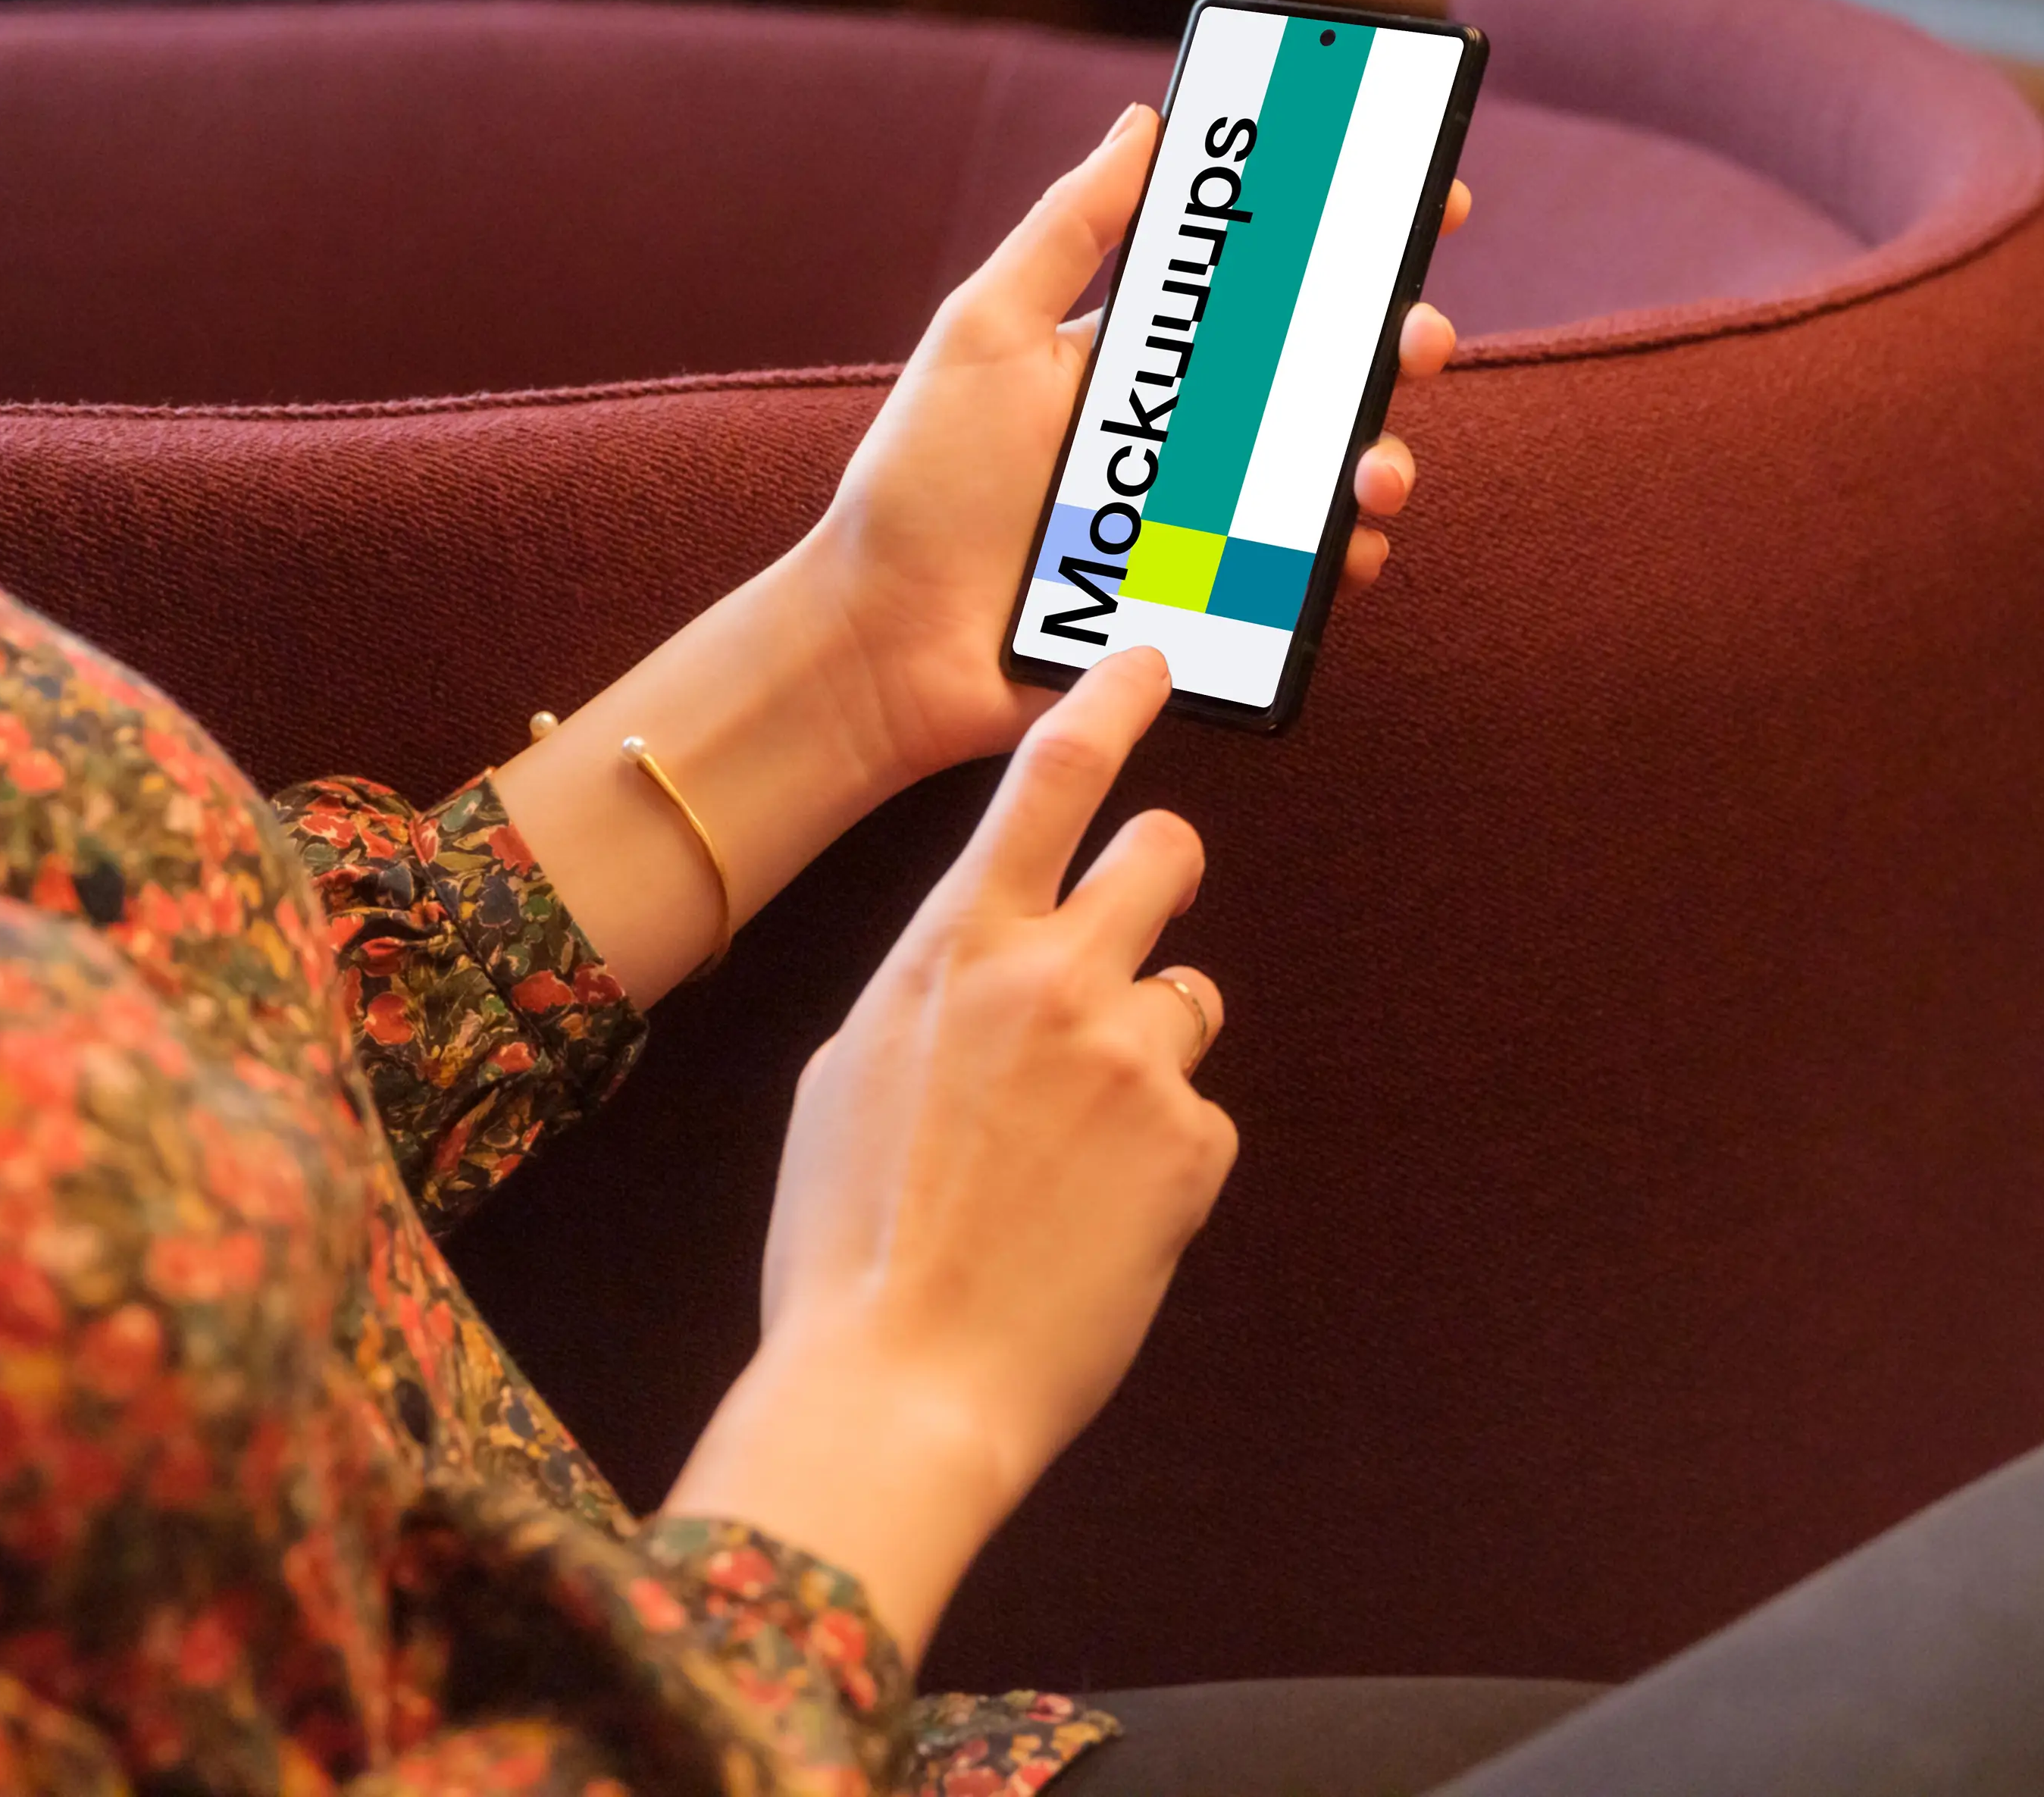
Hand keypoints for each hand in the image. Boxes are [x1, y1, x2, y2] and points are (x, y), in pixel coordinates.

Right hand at [664, 650, 1226, 1661]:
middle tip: (1144, 919)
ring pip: (1186, 1001)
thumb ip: (934, 992)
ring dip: (1147, 1052)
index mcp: (952, 949)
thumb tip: (982, 964)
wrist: (899, 1384)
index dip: (1110, 705)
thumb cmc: (846, 1239)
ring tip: (1072, 1152)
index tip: (1151, 659)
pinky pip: (1197, 1118)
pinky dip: (1158, 1161)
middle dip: (1163, 869)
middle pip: (1164, 853)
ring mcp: (1133, 1056)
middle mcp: (1054, 977)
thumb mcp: (849, 1075)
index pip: (1049, 782)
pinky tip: (1093, 1223)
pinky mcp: (1193, 1143)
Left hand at [800, 104, 1468, 787]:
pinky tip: (1346, 551)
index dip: (1352, 237)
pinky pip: (1310, 574)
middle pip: (1328, 372)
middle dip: (1396, 345)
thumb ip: (1070, 229)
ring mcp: (1211, 515)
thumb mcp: (984, 330)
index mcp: (1149, 352)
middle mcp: (1192, 427)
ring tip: (1367, 472)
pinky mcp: (1216, 600)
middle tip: (1413, 340)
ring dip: (1381, 458)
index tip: (1425, 200)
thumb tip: (1147, 120)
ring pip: (1336, 472)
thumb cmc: (918, 481)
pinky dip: (1346, 558)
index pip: (1269, 278)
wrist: (887, 640)